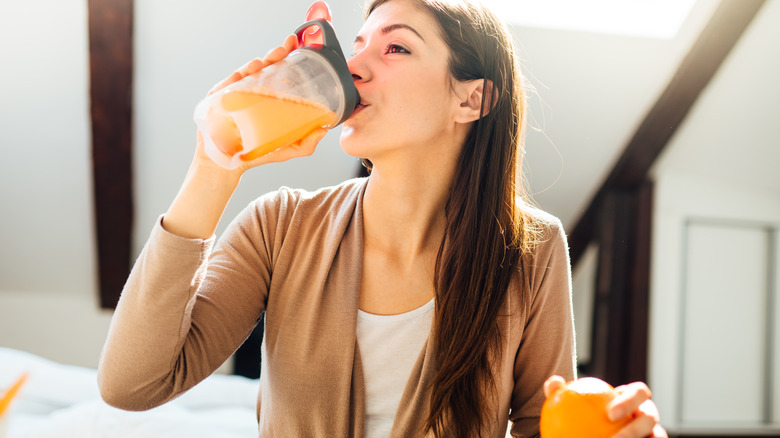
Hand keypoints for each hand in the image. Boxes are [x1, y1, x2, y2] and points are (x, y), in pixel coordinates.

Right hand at [194, 34, 326, 174]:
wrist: (226, 166)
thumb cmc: (255, 154)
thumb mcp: (285, 149)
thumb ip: (305, 144)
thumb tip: (323, 131)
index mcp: (267, 98)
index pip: (279, 74)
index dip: (288, 59)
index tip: (298, 46)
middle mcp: (251, 92)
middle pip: (264, 69)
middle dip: (276, 55)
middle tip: (288, 46)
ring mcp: (234, 94)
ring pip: (247, 73)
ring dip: (259, 63)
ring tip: (270, 58)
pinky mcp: (218, 100)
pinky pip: (228, 83)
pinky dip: (239, 75)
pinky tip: (249, 70)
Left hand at [543, 376, 667, 437]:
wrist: (590, 429)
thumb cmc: (580, 414)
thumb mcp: (570, 404)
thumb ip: (562, 393)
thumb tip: (553, 383)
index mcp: (633, 399)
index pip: (639, 393)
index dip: (630, 400)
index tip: (610, 414)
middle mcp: (647, 417)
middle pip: (650, 418)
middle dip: (637, 428)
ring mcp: (651, 434)